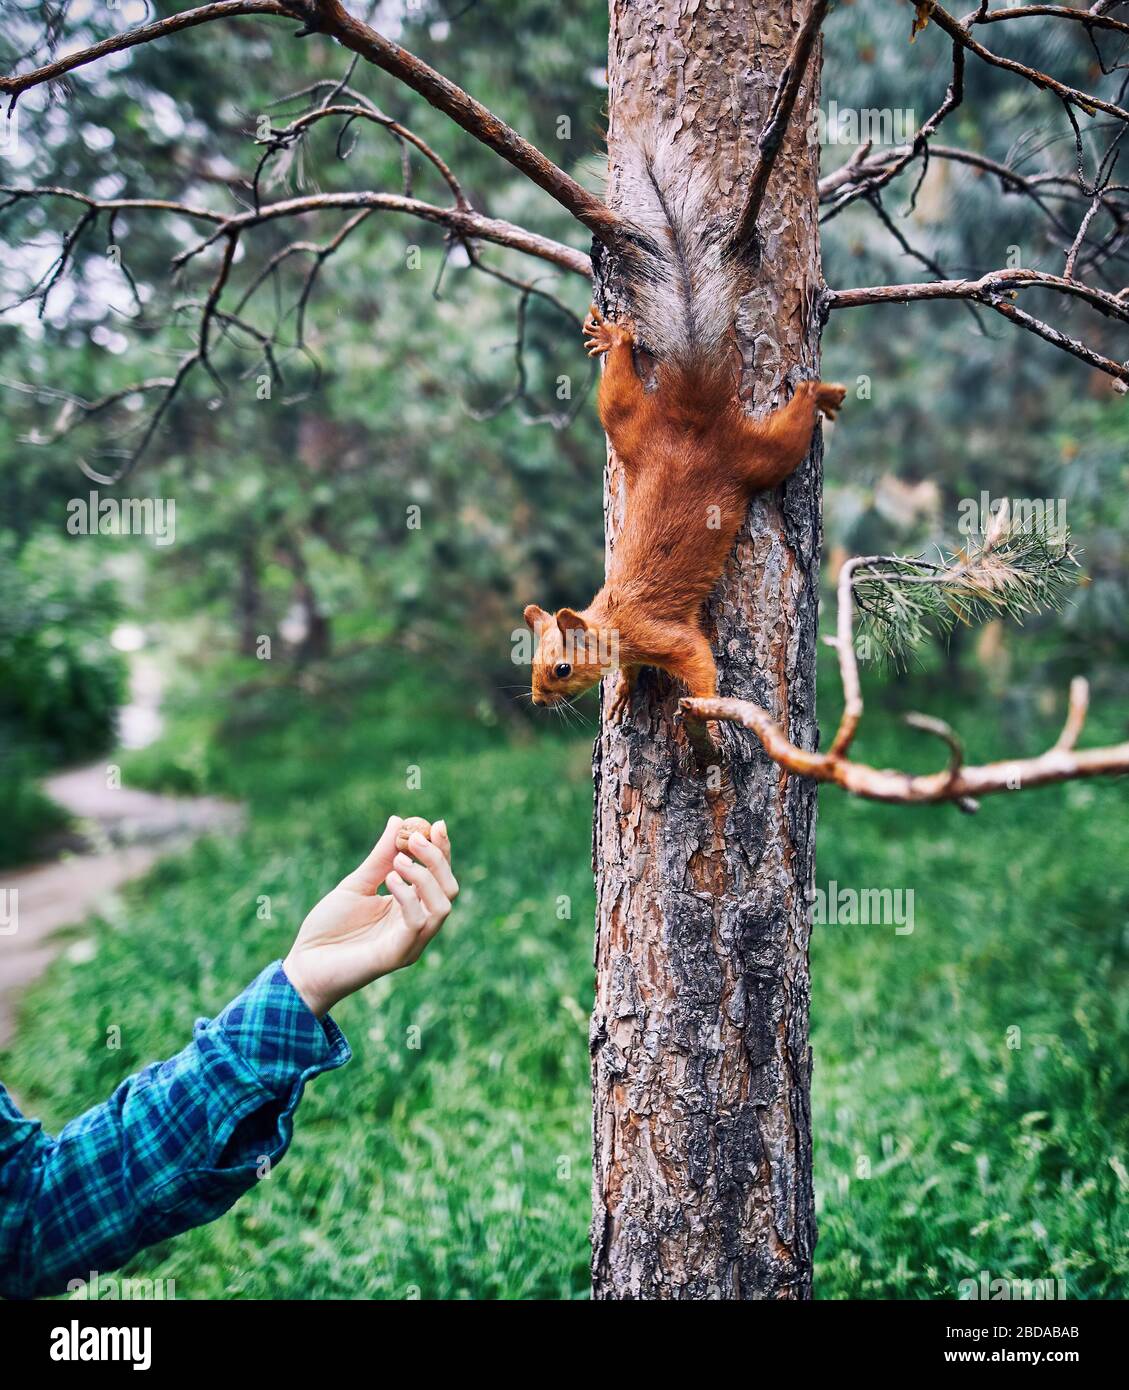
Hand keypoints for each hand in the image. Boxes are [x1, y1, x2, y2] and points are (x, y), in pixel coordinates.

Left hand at [283, 816, 457, 1016]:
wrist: (304, 964)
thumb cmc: (329, 928)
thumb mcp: (356, 884)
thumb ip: (380, 857)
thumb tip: (398, 821)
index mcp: (410, 908)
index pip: (439, 877)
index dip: (442, 851)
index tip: (436, 824)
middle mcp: (417, 925)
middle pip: (448, 889)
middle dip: (437, 859)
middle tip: (414, 838)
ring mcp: (410, 942)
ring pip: (442, 906)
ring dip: (424, 876)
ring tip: (397, 862)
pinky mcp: (397, 955)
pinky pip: (417, 922)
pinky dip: (408, 896)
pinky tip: (389, 881)